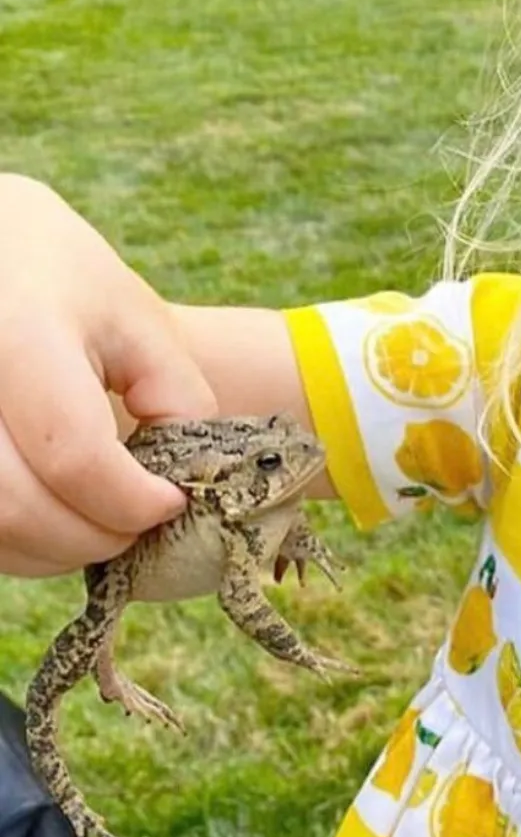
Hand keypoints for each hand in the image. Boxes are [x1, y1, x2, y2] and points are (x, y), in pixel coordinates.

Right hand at [0, 176, 217, 576]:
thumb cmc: (69, 286)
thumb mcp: (139, 322)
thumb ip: (179, 398)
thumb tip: (186, 482)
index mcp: (19, 333)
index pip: (73, 455)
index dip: (132, 499)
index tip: (172, 501)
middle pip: (19, 504)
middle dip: (94, 535)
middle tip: (140, 526)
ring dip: (53, 550)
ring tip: (103, 524)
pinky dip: (19, 542)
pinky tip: (59, 518)